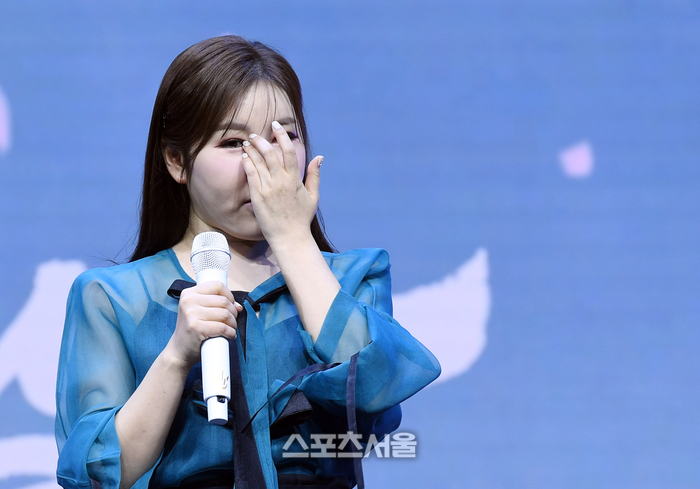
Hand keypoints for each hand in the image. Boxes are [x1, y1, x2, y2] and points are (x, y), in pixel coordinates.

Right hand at [166, 282, 240, 369]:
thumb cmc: (192, 330)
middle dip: (233, 312)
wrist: (179, 351)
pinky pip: (222, 327)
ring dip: (233, 323)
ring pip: (225, 314)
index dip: (229, 296)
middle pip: (223, 301)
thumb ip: (215, 304)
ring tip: (230, 328)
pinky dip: (230, 332)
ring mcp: (191, 314)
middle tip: (231, 321)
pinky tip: (229, 335)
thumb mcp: (198, 311)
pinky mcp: (196, 328)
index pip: (217, 286)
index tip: (231, 306)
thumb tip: (238, 306)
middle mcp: (188, 301)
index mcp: (189, 293)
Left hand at [241, 121, 322, 245]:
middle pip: (270, 153)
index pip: (288, 151)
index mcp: (294, 180)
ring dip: (251, 149)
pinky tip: (244, 156)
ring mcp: (268, 189)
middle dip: (261, 140)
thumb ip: (314, 175)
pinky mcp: (257, 196)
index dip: (281, 136)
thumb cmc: (301, 218)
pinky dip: (247, 163)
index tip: (276, 126)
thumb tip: (320, 157)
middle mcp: (281, 182)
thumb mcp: (313, 196)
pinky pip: (250, 175)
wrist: (289, 237)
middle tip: (256, 134)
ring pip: (258, 162)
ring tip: (247, 142)